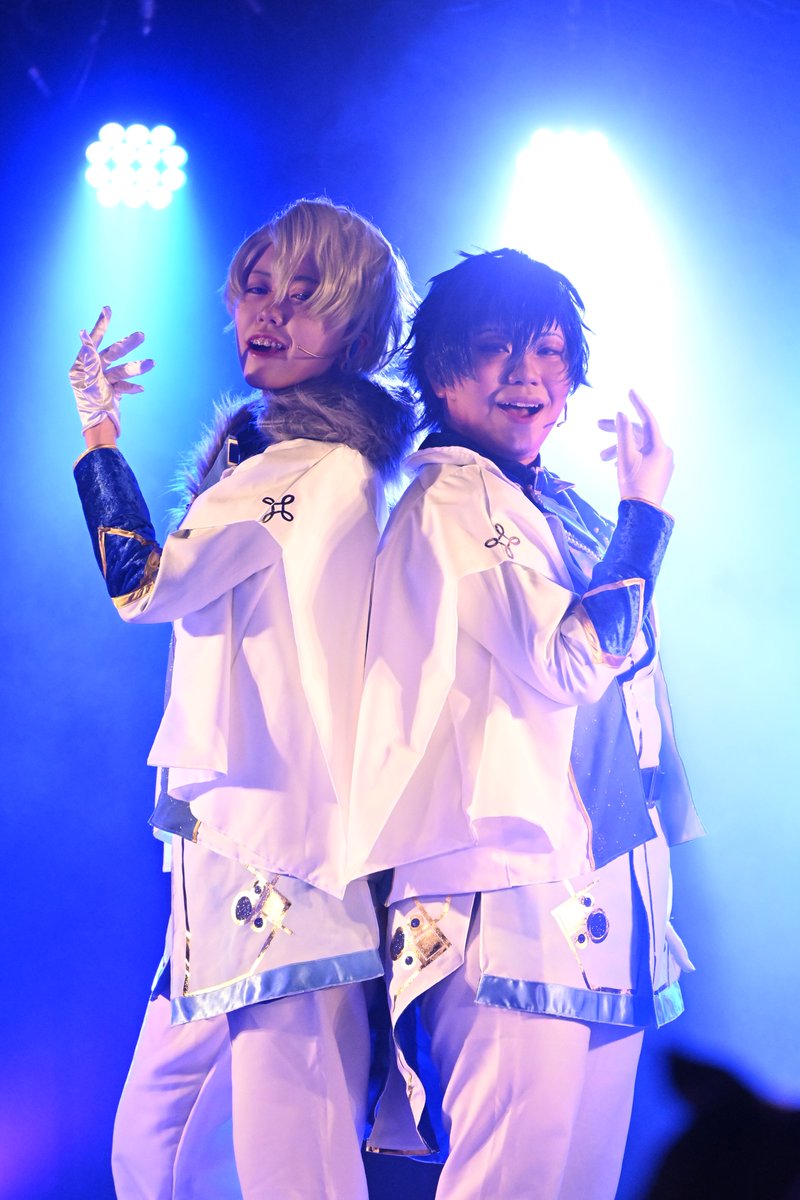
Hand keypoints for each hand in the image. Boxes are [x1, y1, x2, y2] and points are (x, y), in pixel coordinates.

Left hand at [69, 306, 153, 435]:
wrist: (100, 429)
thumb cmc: (90, 405)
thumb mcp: (89, 379)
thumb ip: (89, 357)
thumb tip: (84, 335)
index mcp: (82, 367)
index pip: (93, 342)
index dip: (101, 326)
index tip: (108, 310)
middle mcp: (92, 372)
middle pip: (112, 354)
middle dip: (127, 346)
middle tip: (142, 336)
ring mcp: (103, 382)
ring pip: (122, 370)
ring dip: (136, 368)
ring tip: (152, 363)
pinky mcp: (112, 392)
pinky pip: (124, 385)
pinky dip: (132, 387)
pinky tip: (141, 389)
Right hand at [598, 390, 673, 506]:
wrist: (643, 513)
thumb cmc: (633, 484)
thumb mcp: (624, 457)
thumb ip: (623, 433)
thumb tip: (621, 414)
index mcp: (659, 446)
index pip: (647, 419)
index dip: (638, 405)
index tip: (630, 392)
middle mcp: (664, 452)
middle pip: (639, 434)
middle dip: (618, 430)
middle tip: (598, 426)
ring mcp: (663, 463)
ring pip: (639, 447)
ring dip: (619, 448)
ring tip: (602, 457)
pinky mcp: (658, 472)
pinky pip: (643, 457)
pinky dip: (628, 456)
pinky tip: (614, 464)